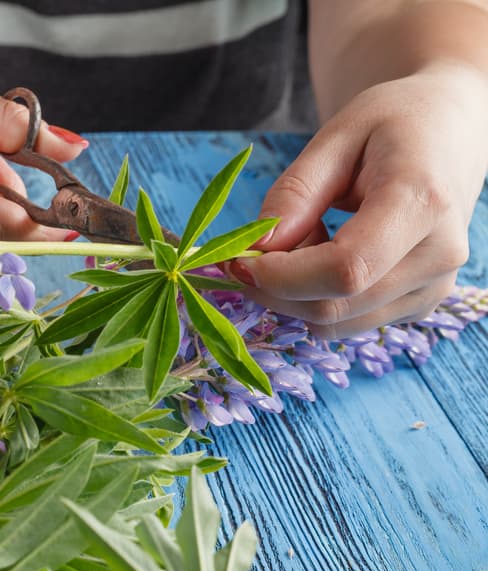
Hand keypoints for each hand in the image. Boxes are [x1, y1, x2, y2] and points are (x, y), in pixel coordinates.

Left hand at [232, 62, 487, 338]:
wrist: (454, 130)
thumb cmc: (396, 124)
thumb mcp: (338, 136)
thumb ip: (295, 193)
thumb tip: (260, 248)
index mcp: (421, 202)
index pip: (346, 269)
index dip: (282, 277)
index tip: (239, 260)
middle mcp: (439, 255)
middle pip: (335, 305)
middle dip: (275, 288)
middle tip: (250, 251)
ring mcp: (435, 287)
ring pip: (335, 323)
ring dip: (295, 294)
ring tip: (305, 238)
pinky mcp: (422, 304)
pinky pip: (347, 322)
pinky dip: (317, 298)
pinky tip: (325, 255)